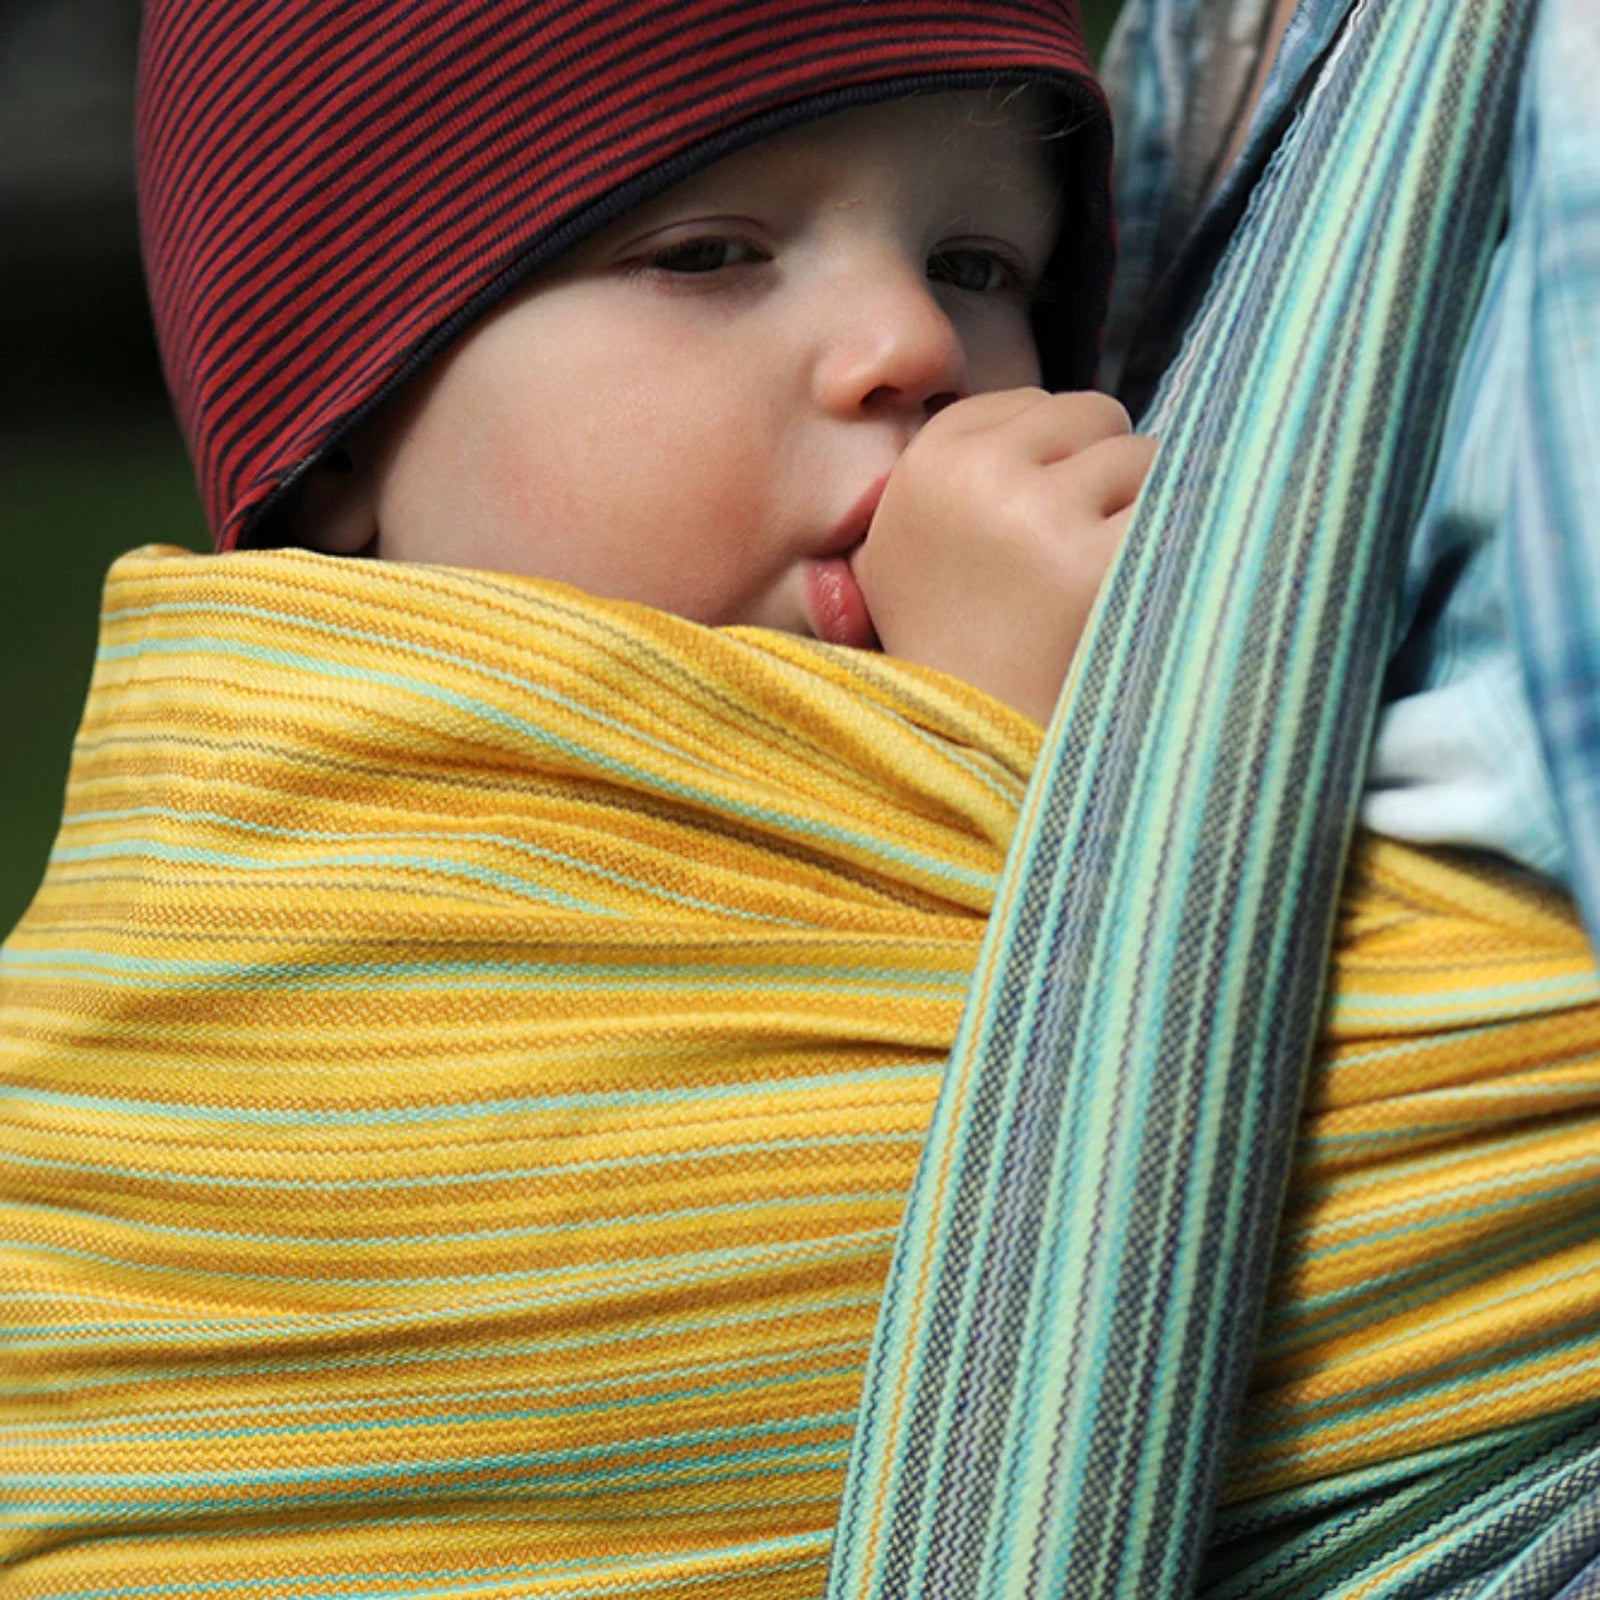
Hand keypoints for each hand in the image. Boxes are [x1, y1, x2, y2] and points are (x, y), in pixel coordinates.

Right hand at [853, 389, 1154, 724]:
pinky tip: (1135, 596)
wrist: (975, 757)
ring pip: (1141, 455)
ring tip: (1093, 590)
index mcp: (924, 468)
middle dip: (1098, 476)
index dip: (1048, 462)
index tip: (1032, 529)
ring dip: (1138, 514)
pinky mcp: (1101, 564)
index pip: (1026, 404)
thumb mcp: (907, 553)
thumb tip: (1047, 412)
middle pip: (1091, 415)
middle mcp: (975, 480)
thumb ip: (954, 474)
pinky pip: (1176, 505)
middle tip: (1068, 563)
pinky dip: (1174, 546)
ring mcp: (1040, 518)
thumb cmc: (953, 653)